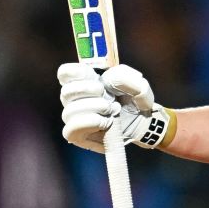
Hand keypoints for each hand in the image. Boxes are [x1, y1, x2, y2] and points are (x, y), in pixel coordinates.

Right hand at [58, 63, 174, 152]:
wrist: (143, 124)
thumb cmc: (135, 102)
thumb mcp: (138, 85)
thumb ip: (124, 77)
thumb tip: (106, 81)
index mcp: (85, 81)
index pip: (65, 73)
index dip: (74, 72)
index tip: (91, 74)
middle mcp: (75, 99)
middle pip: (66, 91)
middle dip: (89, 91)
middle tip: (109, 96)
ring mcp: (75, 118)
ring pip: (69, 111)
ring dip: (94, 108)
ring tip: (111, 110)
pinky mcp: (77, 135)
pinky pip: (70, 129)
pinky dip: (89, 123)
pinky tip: (105, 122)